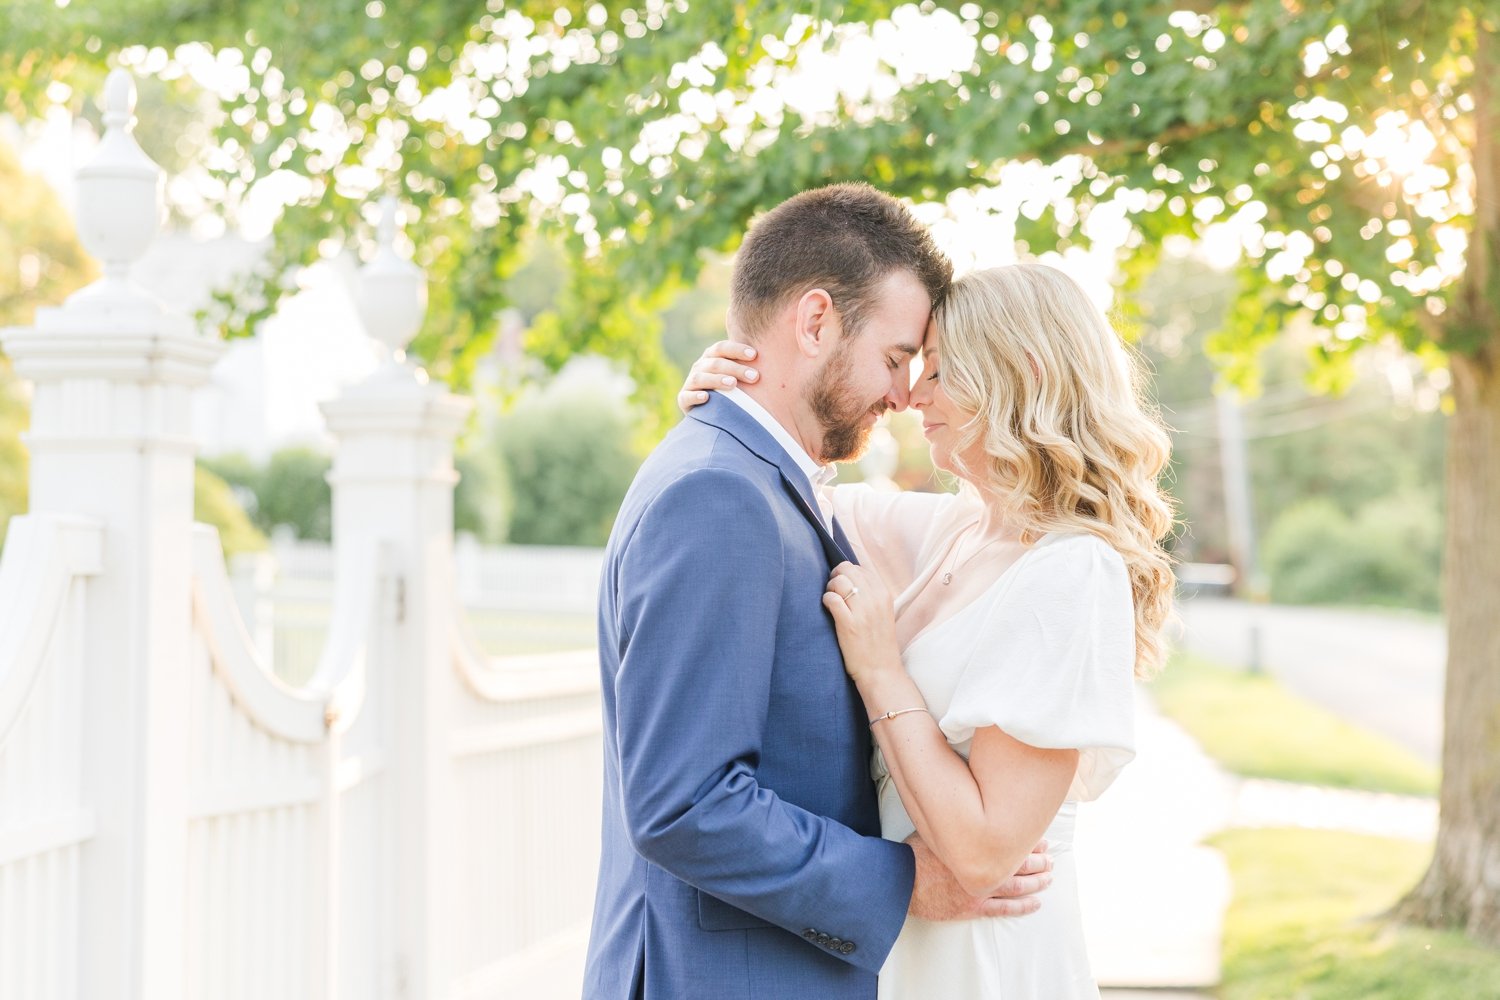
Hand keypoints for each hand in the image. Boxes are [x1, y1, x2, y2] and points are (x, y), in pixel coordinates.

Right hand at [676, 340, 759, 412]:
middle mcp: (700, 367)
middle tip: (755, 377)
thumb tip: (782, 355)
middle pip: (715, 363)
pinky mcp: (684, 399)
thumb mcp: (739, 376)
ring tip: (733, 384)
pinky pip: (686, 396)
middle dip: (735, 368)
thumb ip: (750, 365)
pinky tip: (707, 398)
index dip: (737, 349)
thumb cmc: (732, 391)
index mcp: (711, 357)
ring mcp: (690, 383)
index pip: (722, 348)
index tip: (755, 355)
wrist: (709, 413)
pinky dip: (695, 396)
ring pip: (700, 377)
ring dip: (717, 379)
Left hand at [822, 563, 899, 686]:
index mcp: (884, 595)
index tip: (842, 584)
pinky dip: (826, 600)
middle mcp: (875, 599)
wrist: (881, 671)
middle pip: (848, 569)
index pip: (860, 568)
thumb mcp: (883, 613)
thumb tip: (851, 579)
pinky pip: (832, 599)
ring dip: (830, 588)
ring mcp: (863, 612)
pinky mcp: (849, 624)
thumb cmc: (878, 644)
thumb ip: (871, 595)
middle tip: (833, 590)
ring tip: (831, 600)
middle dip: (836, 576)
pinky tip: (828, 608)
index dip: (847, 573)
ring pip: (839, 581)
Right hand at [908, 835, 1052, 920]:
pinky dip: (1022, 907)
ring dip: (1037, 882)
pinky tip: (1035, 904)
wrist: (901, 881)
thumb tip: (966, 803)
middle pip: (1021, 864)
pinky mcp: (973, 907)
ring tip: (1049, 878)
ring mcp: (980, 889)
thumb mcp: (937, 827)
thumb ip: (957, 821)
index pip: (1013, 842)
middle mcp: (982, 867)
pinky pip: (1004, 909)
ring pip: (1018, 887)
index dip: (1030, 841)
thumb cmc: (916, 852)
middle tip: (1050, 858)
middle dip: (1040, 861)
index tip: (1041, 839)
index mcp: (976, 845)